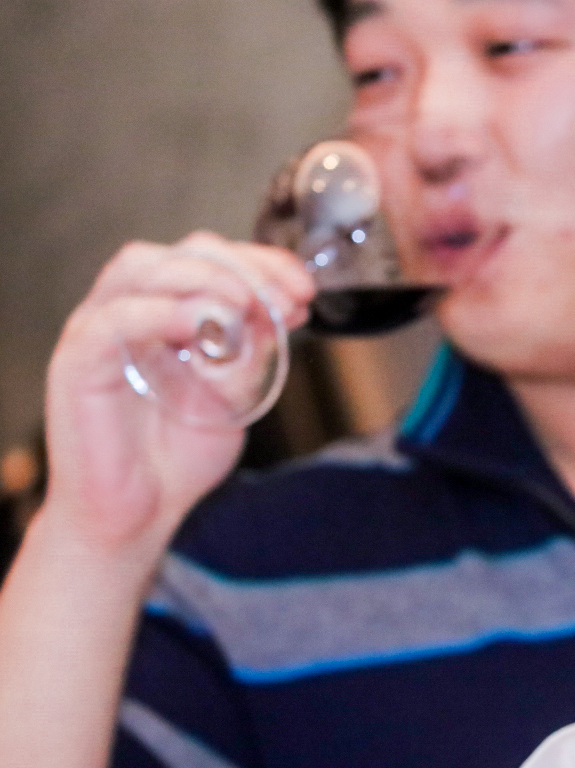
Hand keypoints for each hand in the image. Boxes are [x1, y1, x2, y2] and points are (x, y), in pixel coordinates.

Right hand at [38, 234, 311, 564]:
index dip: (259, 263)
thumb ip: (251, 354)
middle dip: (241, 266)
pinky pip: (111, 321)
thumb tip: (282, 311)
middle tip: (285, 298)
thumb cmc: (176, 456)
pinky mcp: (77, 362)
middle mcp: (130, 311)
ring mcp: (99, 331)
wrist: (138, 515)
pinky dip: (158, 313)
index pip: (208, 259)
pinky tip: (197, 326)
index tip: (303, 287)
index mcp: (167, 311)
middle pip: (178, 253)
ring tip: (245, 304)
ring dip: (202, 278)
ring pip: (140, 270)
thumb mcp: (234, 396)